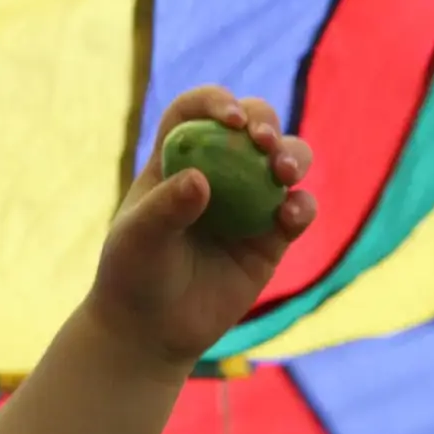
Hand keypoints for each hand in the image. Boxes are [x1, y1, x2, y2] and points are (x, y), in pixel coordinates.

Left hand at [87, 88, 314, 371]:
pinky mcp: (272, 237)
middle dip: (265, 122)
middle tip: (262, 141)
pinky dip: (302, 206)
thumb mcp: (137, 239)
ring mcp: (249, 202)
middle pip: (252, 125)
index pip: (197, 112)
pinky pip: (298, 210)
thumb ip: (165, 208)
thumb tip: (199, 180)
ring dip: (292, 156)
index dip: (215, 102)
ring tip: (282, 172)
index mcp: (176, 159)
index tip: (228, 118)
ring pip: (285, 160)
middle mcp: (218, 172)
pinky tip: (290, 216)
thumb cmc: (132, 276)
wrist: (151, 331)